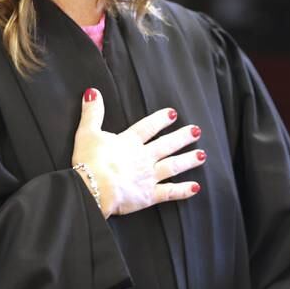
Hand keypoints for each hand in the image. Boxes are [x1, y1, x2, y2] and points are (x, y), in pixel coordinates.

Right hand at [72, 88, 204, 218]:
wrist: (94, 187)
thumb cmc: (89, 161)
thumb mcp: (87, 133)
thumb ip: (92, 113)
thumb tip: (92, 92)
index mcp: (129, 142)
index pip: (148, 127)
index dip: (161, 120)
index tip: (173, 114)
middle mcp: (143, 157)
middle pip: (166, 145)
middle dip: (182, 137)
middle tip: (197, 131)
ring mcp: (148, 176)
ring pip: (173, 166)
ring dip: (188, 160)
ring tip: (202, 155)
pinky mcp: (149, 196)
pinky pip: (170, 192)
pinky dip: (183, 190)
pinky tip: (196, 187)